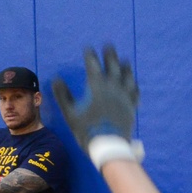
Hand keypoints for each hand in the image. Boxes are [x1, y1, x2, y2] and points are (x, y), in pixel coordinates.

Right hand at [52, 46, 142, 166]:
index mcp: (97, 86)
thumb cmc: (87, 130)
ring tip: (125, 61)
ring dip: (125, 67)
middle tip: (108, 46)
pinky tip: (133, 84)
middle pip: (113, 65)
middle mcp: (113, 87)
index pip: (93, 65)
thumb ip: (63, 95)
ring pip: (127, 76)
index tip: (88, 49)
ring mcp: (125, 96)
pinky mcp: (132, 106)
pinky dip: (134, 86)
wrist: (109, 146)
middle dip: (110, 54)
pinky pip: (135, 92)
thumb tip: (55, 79)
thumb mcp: (70, 113)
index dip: (90, 55)